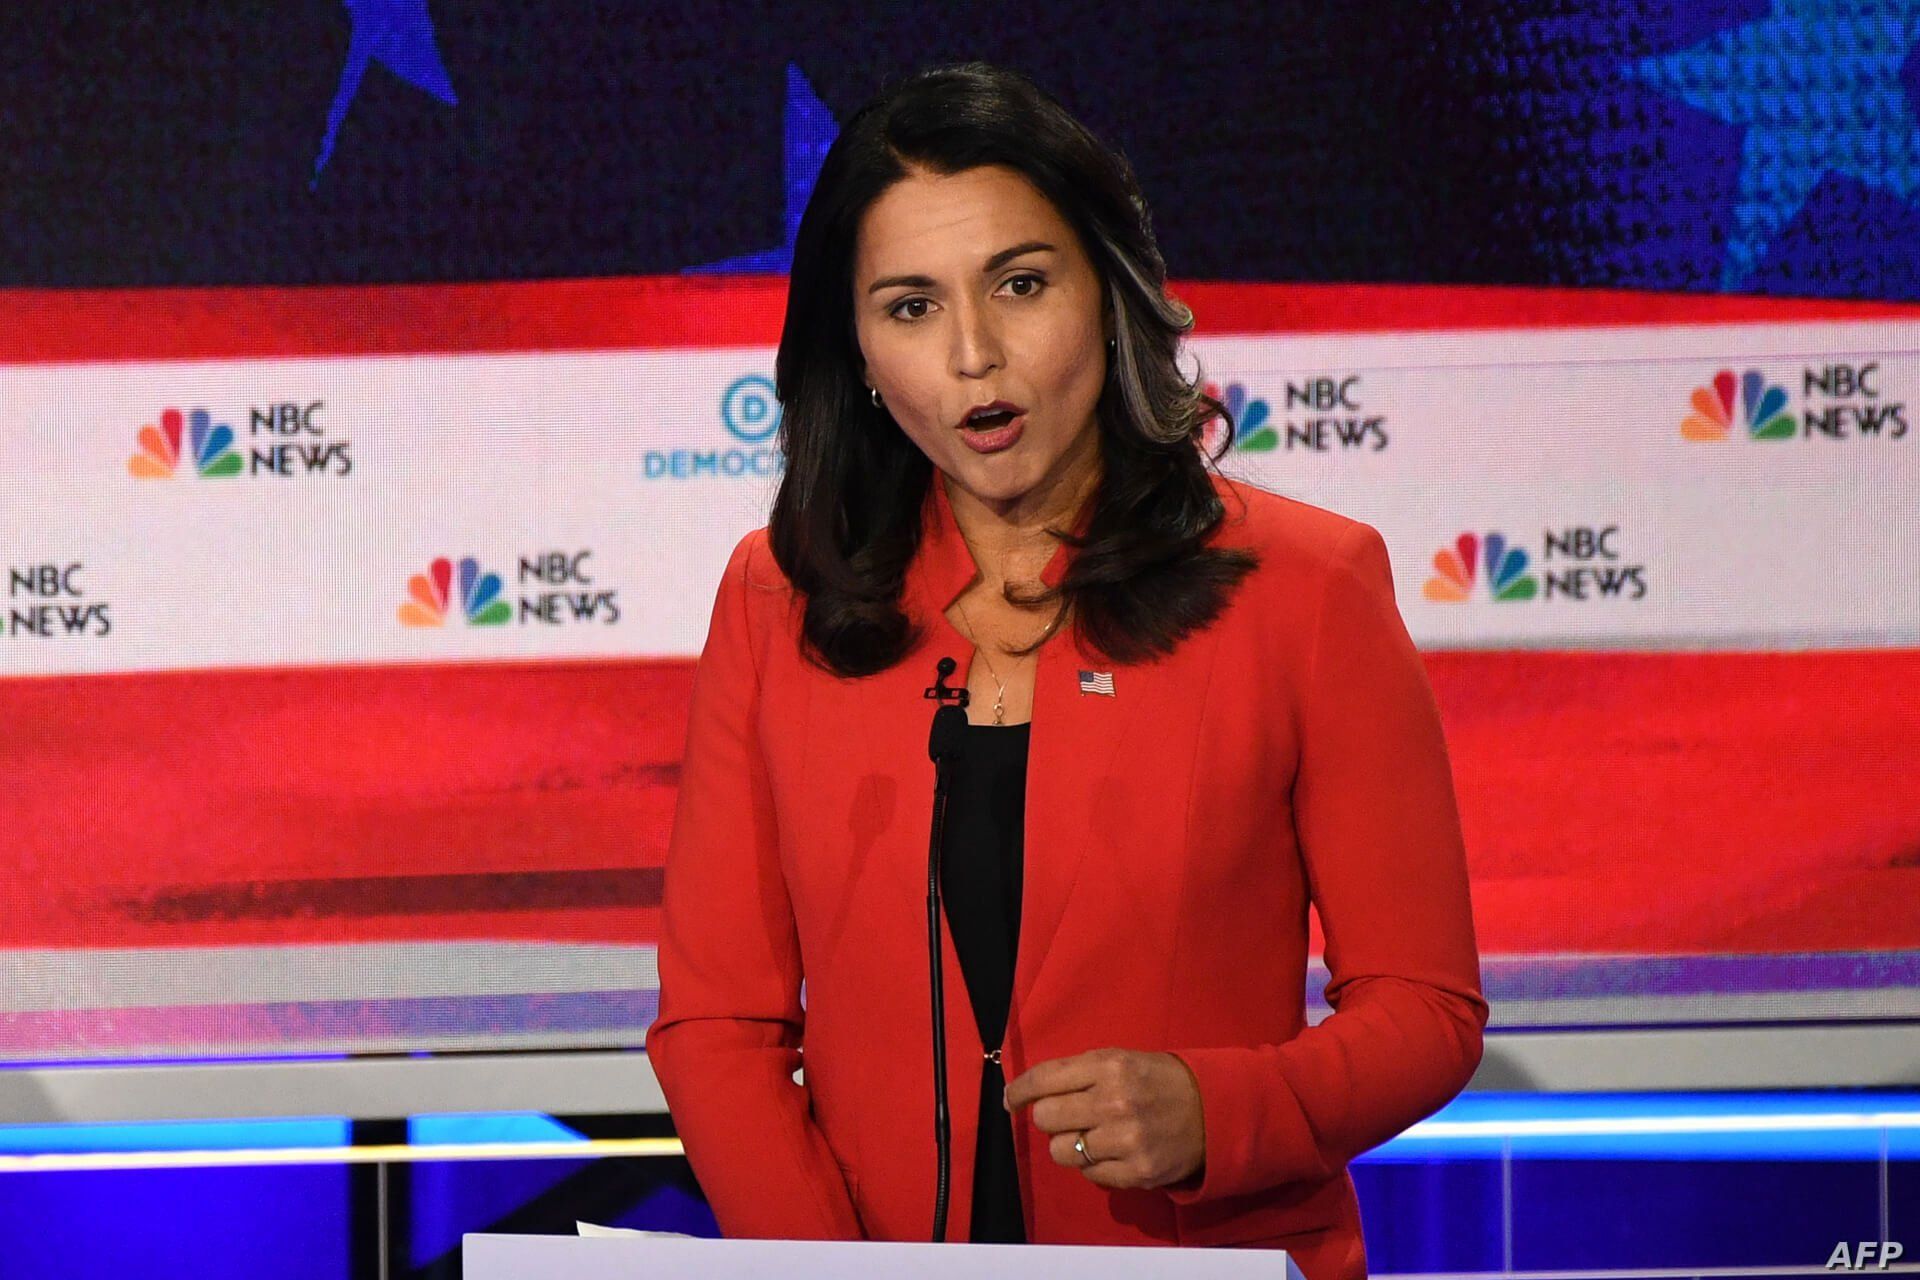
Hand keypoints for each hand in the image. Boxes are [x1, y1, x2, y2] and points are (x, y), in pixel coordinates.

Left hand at [1003, 1048, 1204, 1190]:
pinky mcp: (1137, 1171)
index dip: (1019, 1091)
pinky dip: (1094, 1166)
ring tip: (1095, 1136)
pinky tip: (1113, 1152)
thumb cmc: (1159, 1081)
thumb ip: (1079, 1074)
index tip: (1011, 1100)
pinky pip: (1089, 1175)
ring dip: (1071, 1145)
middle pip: (1046, 1118)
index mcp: (1108, 1066)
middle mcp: (1114, 1101)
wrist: (1215, 1110)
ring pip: (1062, 1151)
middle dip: (1051, 1118)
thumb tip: (1029, 1093)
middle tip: (1068, 1118)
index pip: (1044, 1079)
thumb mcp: (1122, 1060)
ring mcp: (1125, 1139)